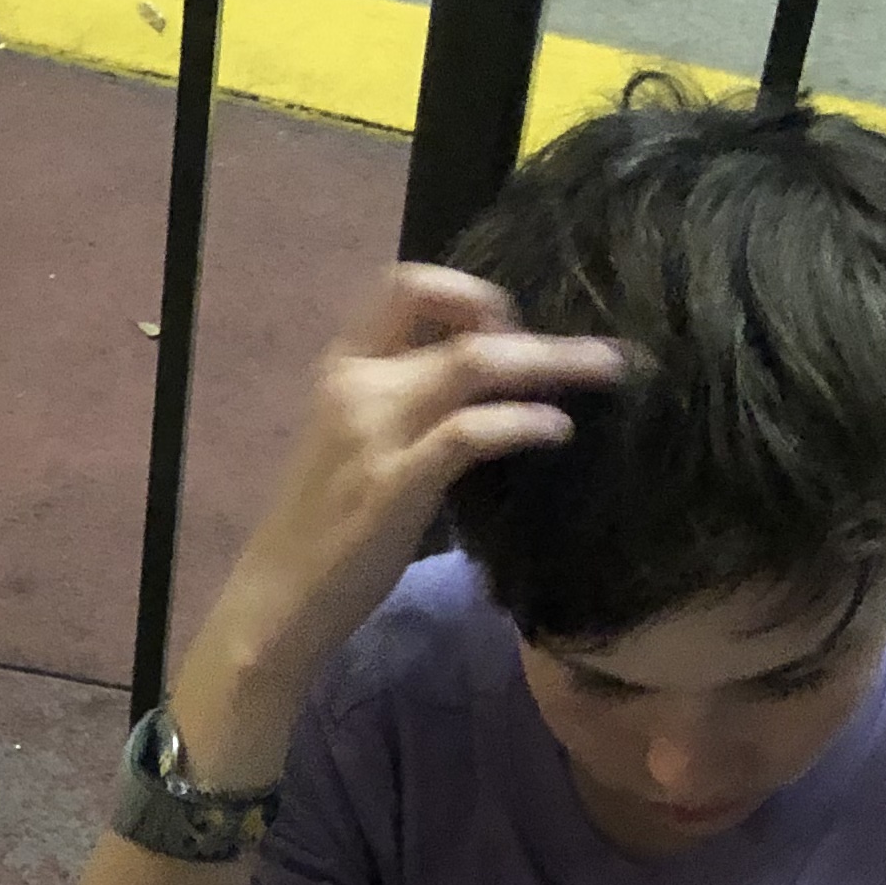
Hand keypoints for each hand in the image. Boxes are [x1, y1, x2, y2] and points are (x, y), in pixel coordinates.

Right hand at [203, 265, 631, 718]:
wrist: (279, 600)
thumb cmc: (327, 529)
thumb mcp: (361, 444)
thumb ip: (411, 407)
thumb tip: (493, 385)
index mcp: (344, 367)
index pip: (404, 284)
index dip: (468, 292)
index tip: (508, 327)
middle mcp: (356, 384)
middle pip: (459, 321)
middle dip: (534, 326)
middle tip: (592, 353)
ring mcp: (374, 432)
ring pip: (475, 363)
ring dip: (553, 361)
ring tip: (607, 371)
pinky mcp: (396, 483)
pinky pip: (472, 431)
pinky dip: (525, 422)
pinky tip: (558, 432)